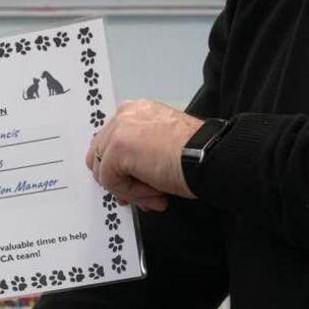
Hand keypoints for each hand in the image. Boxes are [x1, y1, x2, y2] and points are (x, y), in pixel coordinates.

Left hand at [86, 100, 201, 211]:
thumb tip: (126, 179)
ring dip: (130, 190)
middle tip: (146, 197)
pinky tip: (156, 193)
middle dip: (121, 182)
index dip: (121, 171)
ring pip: (105, 172)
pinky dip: (132, 194)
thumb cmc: (196, 153)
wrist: (208, 156)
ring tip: (156, 196)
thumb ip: (138, 153)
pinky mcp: (117, 149)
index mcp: (135, 111)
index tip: (139, 187)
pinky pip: (111, 182)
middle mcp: (124, 115)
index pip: (109, 144)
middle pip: (100, 158)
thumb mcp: (161, 144)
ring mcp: (118, 130)